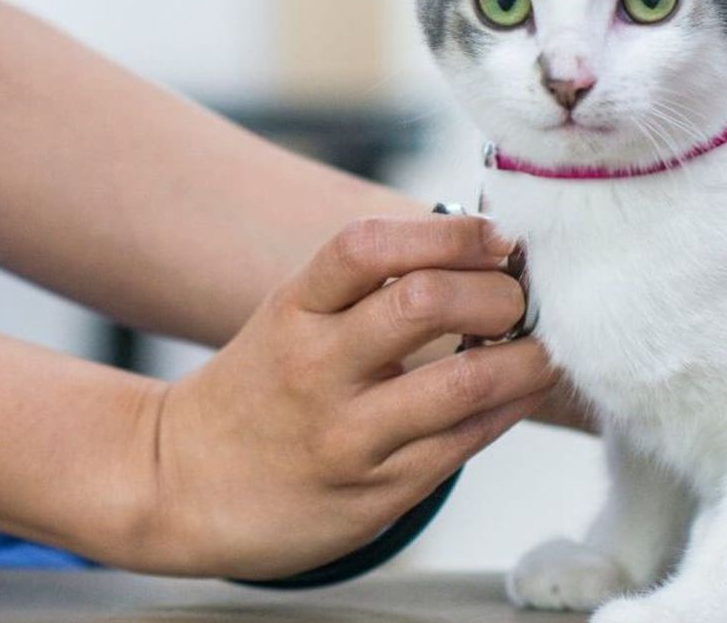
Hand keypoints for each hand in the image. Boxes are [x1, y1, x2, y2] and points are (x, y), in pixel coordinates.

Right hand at [124, 214, 554, 578]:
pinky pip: (466, 442)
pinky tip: (522, 389)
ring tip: (545, 345)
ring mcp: (347, 436)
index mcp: (294, 310)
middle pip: (424, 303)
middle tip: (521, 297)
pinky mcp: (377, 494)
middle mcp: (316, 369)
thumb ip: (372, 286)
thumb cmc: (261, 388)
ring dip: (527, 358)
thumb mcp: (293, 318)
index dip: (448, 231)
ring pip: (463, 384)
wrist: (181, 488)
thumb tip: (486, 248)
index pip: (367, 245)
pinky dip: (511, 407)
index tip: (498, 234)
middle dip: (497, 293)